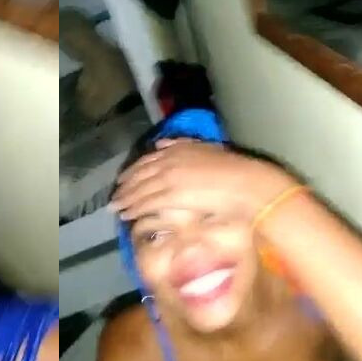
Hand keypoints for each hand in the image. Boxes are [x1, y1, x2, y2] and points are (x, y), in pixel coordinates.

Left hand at [111, 139, 294, 220]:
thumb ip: (186, 146)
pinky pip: (145, 202)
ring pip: (139, 188)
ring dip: (125, 198)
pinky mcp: (170, 195)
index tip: (125, 177)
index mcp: (181, 149)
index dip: (135, 169)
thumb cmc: (236, 172)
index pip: (150, 159)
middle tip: (115, 194)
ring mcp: (169, 177)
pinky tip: (125, 214)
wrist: (246, 185)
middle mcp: (170, 160)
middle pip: (140, 173)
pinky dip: (133, 208)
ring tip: (116, 207)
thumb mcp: (209, 150)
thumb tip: (163, 146)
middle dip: (126, 184)